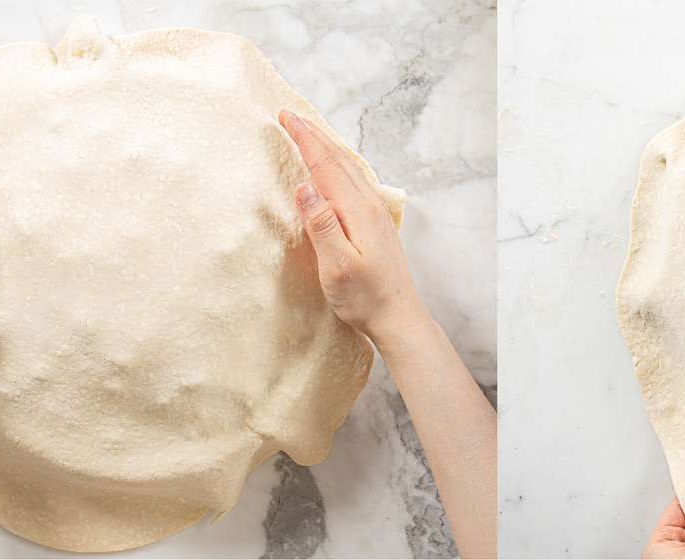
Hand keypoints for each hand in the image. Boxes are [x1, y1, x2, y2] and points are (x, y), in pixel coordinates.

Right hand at [279, 110, 425, 346]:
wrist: (399, 318)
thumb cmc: (366, 298)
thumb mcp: (337, 266)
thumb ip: (321, 224)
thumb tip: (305, 185)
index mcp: (358, 211)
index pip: (326, 165)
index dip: (305, 139)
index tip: (285, 116)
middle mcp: (370, 206)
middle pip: (339, 160)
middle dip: (314, 135)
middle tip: (290, 115)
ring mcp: (376, 214)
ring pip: (350, 169)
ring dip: (327, 147)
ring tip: (310, 132)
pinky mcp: (377, 225)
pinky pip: (355, 182)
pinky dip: (339, 165)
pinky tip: (336, 169)